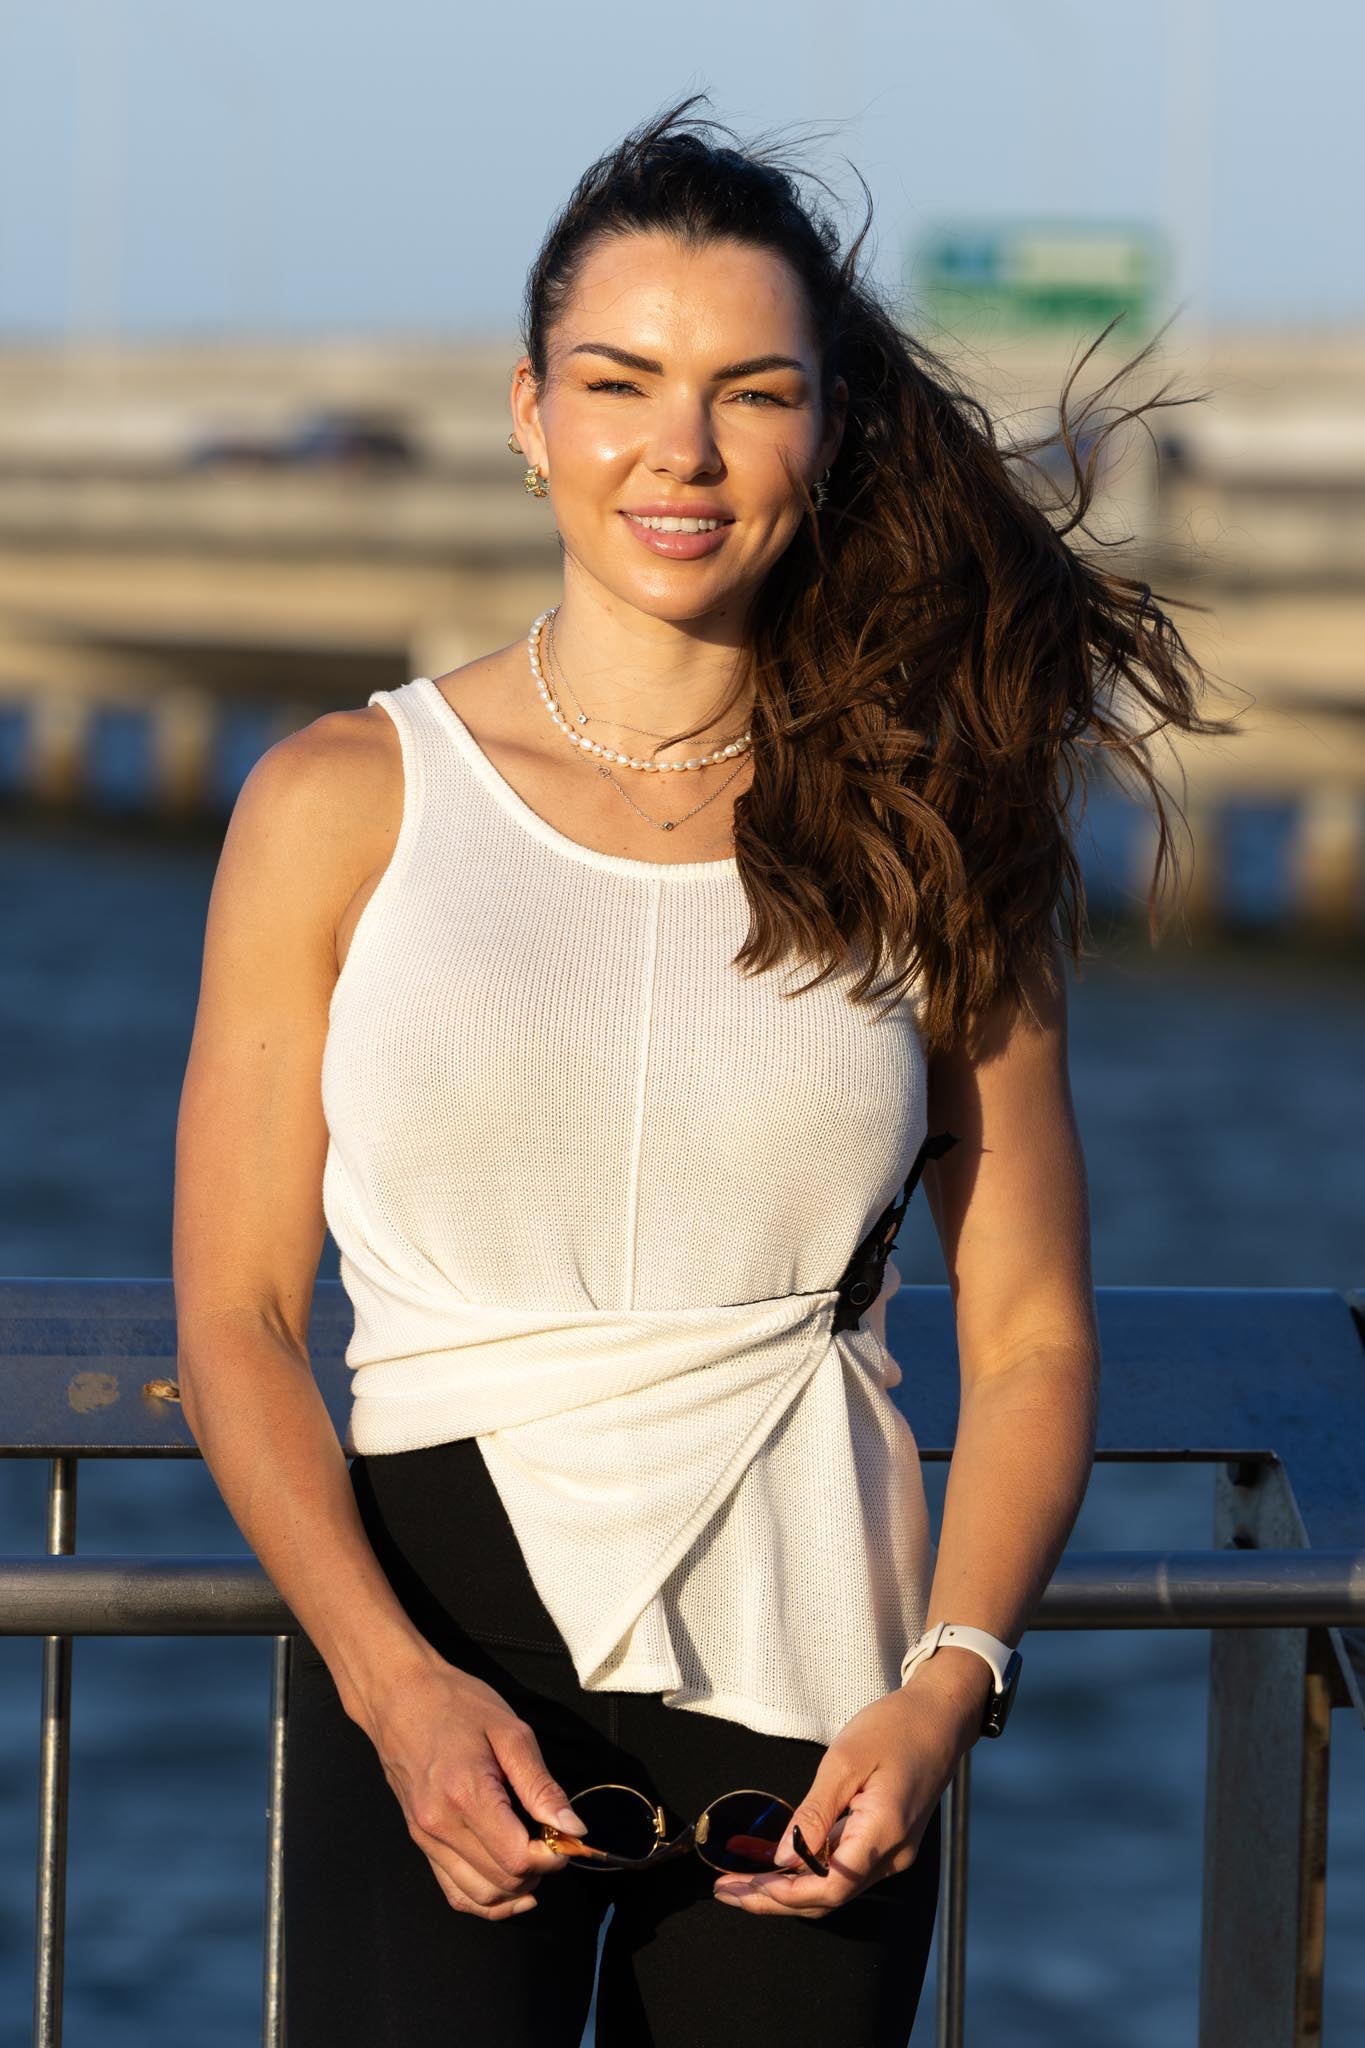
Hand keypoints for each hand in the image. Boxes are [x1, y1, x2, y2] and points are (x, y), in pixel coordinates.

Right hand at [358, 1651, 590, 1919]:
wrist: (398, 1697)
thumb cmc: (456, 1704)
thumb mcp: (510, 1732)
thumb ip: (541, 1785)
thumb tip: (573, 1828)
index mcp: (466, 1795)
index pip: (517, 1858)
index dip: (552, 1857)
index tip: (567, 1837)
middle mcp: (440, 1826)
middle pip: (501, 1882)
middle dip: (538, 1871)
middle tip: (554, 1841)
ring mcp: (425, 1839)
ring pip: (479, 1896)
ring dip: (515, 1890)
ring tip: (535, 1861)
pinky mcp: (420, 1842)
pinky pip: (454, 1891)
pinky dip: (485, 1900)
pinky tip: (509, 1888)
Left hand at [711, 1680, 975, 1919]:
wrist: (940, 1718)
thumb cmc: (895, 1728)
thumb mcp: (845, 1760)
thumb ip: (814, 1813)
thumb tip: (783, 1858)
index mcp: (883, 1834)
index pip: (829, 1889)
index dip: (783, 1896)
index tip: (743, 1888)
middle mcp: (892, 1856)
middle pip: (828, 1897)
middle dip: (774, 1899)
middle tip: (728, 1890)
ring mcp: (894, 1853)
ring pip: (835, 1887)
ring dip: (788, 1888)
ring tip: (742, 1880)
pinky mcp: (890, 1843)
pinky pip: (845, 1869)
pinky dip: (809, 1871)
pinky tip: (779, 1863)